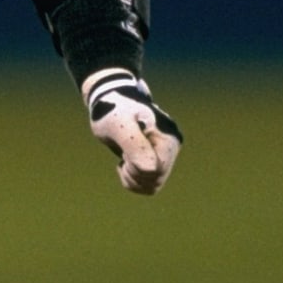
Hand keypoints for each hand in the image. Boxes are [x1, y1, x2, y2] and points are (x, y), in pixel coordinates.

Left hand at [83, 68, 182, 195]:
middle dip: (133, 172)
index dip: (135, 167)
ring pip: (152, 185)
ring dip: (132, 176)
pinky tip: (126, 161)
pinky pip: (149, 183)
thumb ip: (134, 145)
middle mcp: (173, 145)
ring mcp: (166, 152)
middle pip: (155, 181)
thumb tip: (151, 170)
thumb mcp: (118, 124)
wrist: (109, 97)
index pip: (156, 172)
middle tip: (122, 151)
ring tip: (123, 156)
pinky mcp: (158, 157)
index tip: (124, 149)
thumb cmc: (112, 109)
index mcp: (168, 137)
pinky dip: (134, 178)